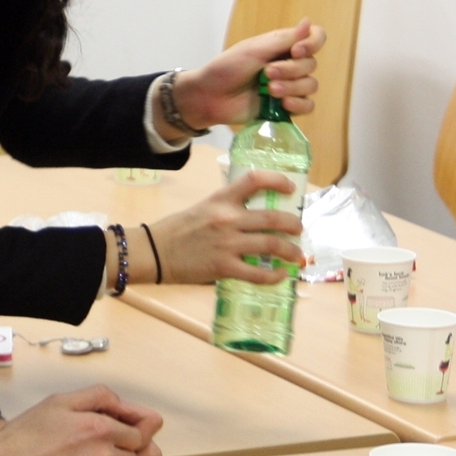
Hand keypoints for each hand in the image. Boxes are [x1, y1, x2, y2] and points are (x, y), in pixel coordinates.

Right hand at [144, 167, 304, 285]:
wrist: (156, 251)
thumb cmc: (178, 229)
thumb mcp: (204, 207)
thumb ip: (227, 209)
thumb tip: (253, 215)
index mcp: (221, 199)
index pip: (254, 180)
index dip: (277, 180)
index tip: (290, 187)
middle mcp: (227, 219)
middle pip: (272, 217)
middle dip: (293, 224)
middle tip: (299, 229)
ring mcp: (227, 244)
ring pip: (271, 245)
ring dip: (290, 250)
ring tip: (296, 254)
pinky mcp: (224, 267)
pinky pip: (257, 274)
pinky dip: (274, 276)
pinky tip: (280, 275)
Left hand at [168, 20, 323, 134]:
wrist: (210, 96)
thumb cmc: (227, 68)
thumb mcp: (254, 50)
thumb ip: (284, 39)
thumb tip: (308, 22)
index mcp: (283, 45)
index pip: (315, 37)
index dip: (312, 44)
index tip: (295, 51)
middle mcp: (290, 63)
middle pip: (311, 64)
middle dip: (290, 70)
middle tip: (266, 74)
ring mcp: (289, 86)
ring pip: (311, 85)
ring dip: (292, 87)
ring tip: (270, 90)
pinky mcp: (286, 107)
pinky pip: (307, 106)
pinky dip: (298, 104)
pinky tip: (282, 104)